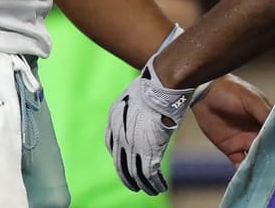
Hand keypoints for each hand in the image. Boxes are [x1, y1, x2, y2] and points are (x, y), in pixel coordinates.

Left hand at [105, 56, 198, 194]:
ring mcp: (134, 145)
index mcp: (114, 120)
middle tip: (135, 186)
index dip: (119, 157)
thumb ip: (134, 106)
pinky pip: (150, 174)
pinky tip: (160, 187)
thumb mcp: (136, 93)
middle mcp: (120, 135)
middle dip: (128, 178)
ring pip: (135, 173)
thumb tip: (143, 107)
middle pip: (121, 164)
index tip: (126, 163)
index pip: (112, 145)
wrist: (162, 83)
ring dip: (143, 185)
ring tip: (151, 191)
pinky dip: (155, 184)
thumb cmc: (154, 83)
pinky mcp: (149, 151)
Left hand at [191, 75, 271, 165]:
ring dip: (260, 164)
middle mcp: (257, 130)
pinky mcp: (231, 149)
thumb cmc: (230, 90)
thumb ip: (265, 113)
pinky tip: (249, 175)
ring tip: (267, 173)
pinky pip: (240, 162)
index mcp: (265, 117)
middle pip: (269, 146)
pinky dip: (244, 170)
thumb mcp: (251, 99)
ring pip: (256, 156)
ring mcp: (244, 140)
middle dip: (273, 156)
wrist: (204, 94)